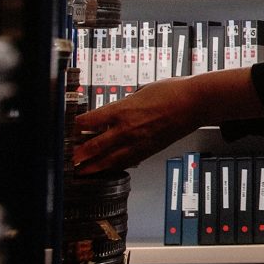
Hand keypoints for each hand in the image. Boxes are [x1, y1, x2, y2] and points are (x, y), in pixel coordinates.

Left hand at [71, 76, 207, 174]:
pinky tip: (109, 169)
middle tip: (68, 159)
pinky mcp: (149, 150)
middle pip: (95, 146)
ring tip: (82, 172)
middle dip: (79, 154)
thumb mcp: (141, 91)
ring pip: (109, 159)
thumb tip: (118, 108)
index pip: (90, 121)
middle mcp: (127, 129)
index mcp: (122, 110)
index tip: (69, 129)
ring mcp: (138, 142)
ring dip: (94, 167)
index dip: (76, 127)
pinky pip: (128, 161)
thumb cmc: (172, 92)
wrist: (194, 102)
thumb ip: (126, 103)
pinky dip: (115, 166)